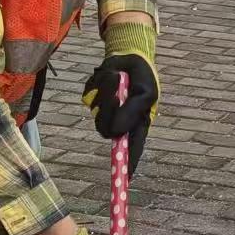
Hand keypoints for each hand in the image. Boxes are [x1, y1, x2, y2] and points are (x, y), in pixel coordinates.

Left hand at [82, 52, 157, 176]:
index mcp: (137, 123)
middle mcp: (120, 122)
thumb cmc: (142, 75)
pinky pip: (88, 99)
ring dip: (105, 92)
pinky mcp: (93, 101)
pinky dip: (97, 85)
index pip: (132, 149)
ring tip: (115, 75)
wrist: (128, 55)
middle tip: (114, 90)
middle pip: (107, 129)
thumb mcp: (145, 92)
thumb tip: (117, 132)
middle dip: (109, 109)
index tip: (126, 180)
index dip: (129, 165)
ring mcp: (105, 112)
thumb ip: (132, 112)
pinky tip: (108, 75)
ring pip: (96, 114)